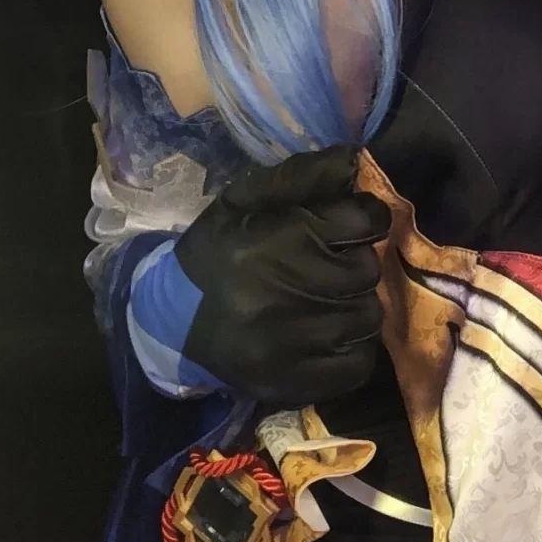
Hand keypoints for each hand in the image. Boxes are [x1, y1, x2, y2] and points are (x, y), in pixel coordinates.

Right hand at [173, 146, 392, 410]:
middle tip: (325, 268)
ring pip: (368, 316)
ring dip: (353, 305)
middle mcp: (293, 291)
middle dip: (352, 263)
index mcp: (281, 238)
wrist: (172, 321)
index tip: (348, 226)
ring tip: (321, 302)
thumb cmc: (216, 252)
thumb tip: (354, 158)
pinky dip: (351, 347)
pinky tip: (324, 336)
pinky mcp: (301, 382)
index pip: (366, 219)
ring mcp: (298, 344)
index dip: (362, 218)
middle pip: (368, 269)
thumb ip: (302, 175)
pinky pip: (359, 362)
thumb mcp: (245, 200)